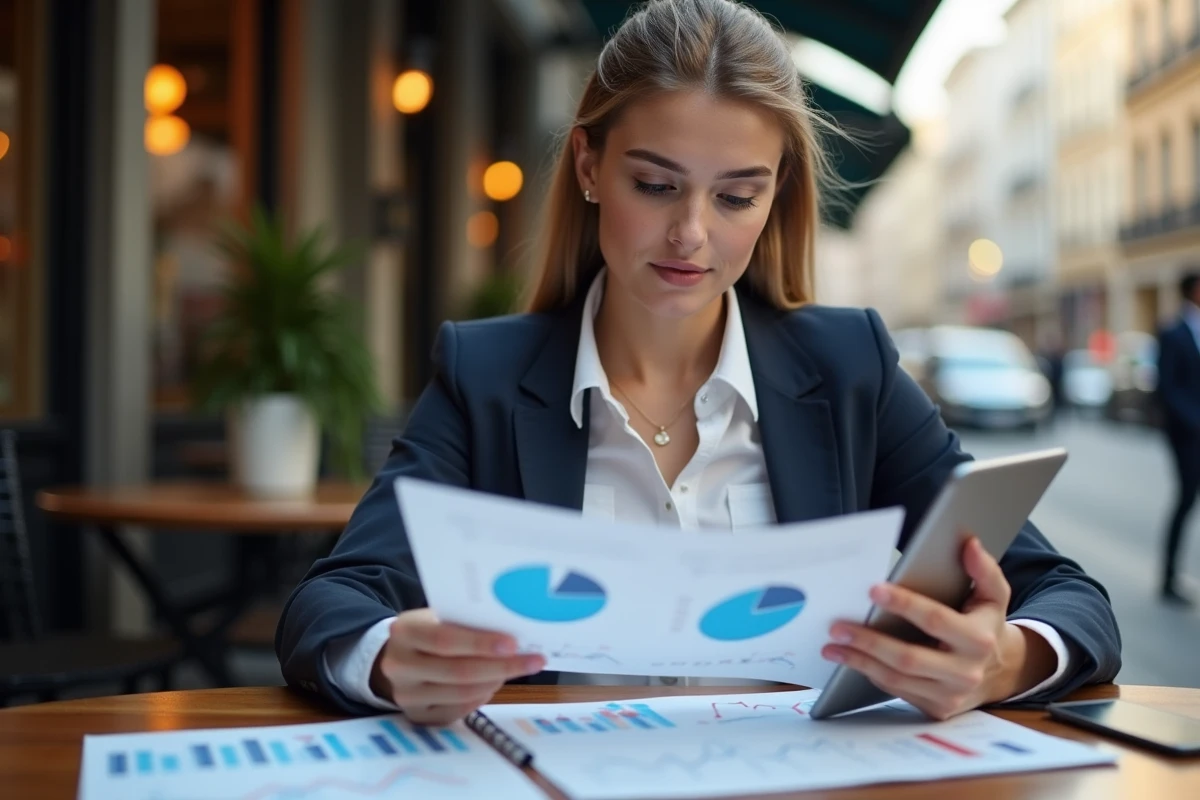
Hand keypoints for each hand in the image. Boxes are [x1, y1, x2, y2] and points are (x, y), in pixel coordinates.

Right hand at [370, 608, 545, 724]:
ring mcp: (406, 696)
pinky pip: (458, 710)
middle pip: (458, 672)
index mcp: (404, 632)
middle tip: (533, 660)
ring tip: (517, 669)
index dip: (480, 643)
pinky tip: (495, 683)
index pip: (444, 640)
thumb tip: (512, 633)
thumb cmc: (428, 630)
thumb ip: (465, 623)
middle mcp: (400, 666)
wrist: (397, 657)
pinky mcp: (417, 716)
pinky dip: (482, 696)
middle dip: (500, 667)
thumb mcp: (438, 617)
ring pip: (462, 694)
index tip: (513, 644)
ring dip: (495, 681)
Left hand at [822, 536, 1054, 719]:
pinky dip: (870, 673)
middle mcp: (965, 672)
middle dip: (869, 641)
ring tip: (833, 645)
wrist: (1001, 672)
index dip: (904, 604)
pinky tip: (851, 659)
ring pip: (897, 679)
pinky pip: (896, 691)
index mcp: (978, 639)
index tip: (873, 590)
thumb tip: (970, 544)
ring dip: (860, 661)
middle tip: (838, 626)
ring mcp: (950, 695)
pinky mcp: (936, 709)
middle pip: (909, 657)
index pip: (935, 620)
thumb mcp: (994, 596)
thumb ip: (984, 570)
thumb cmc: (986, 625)